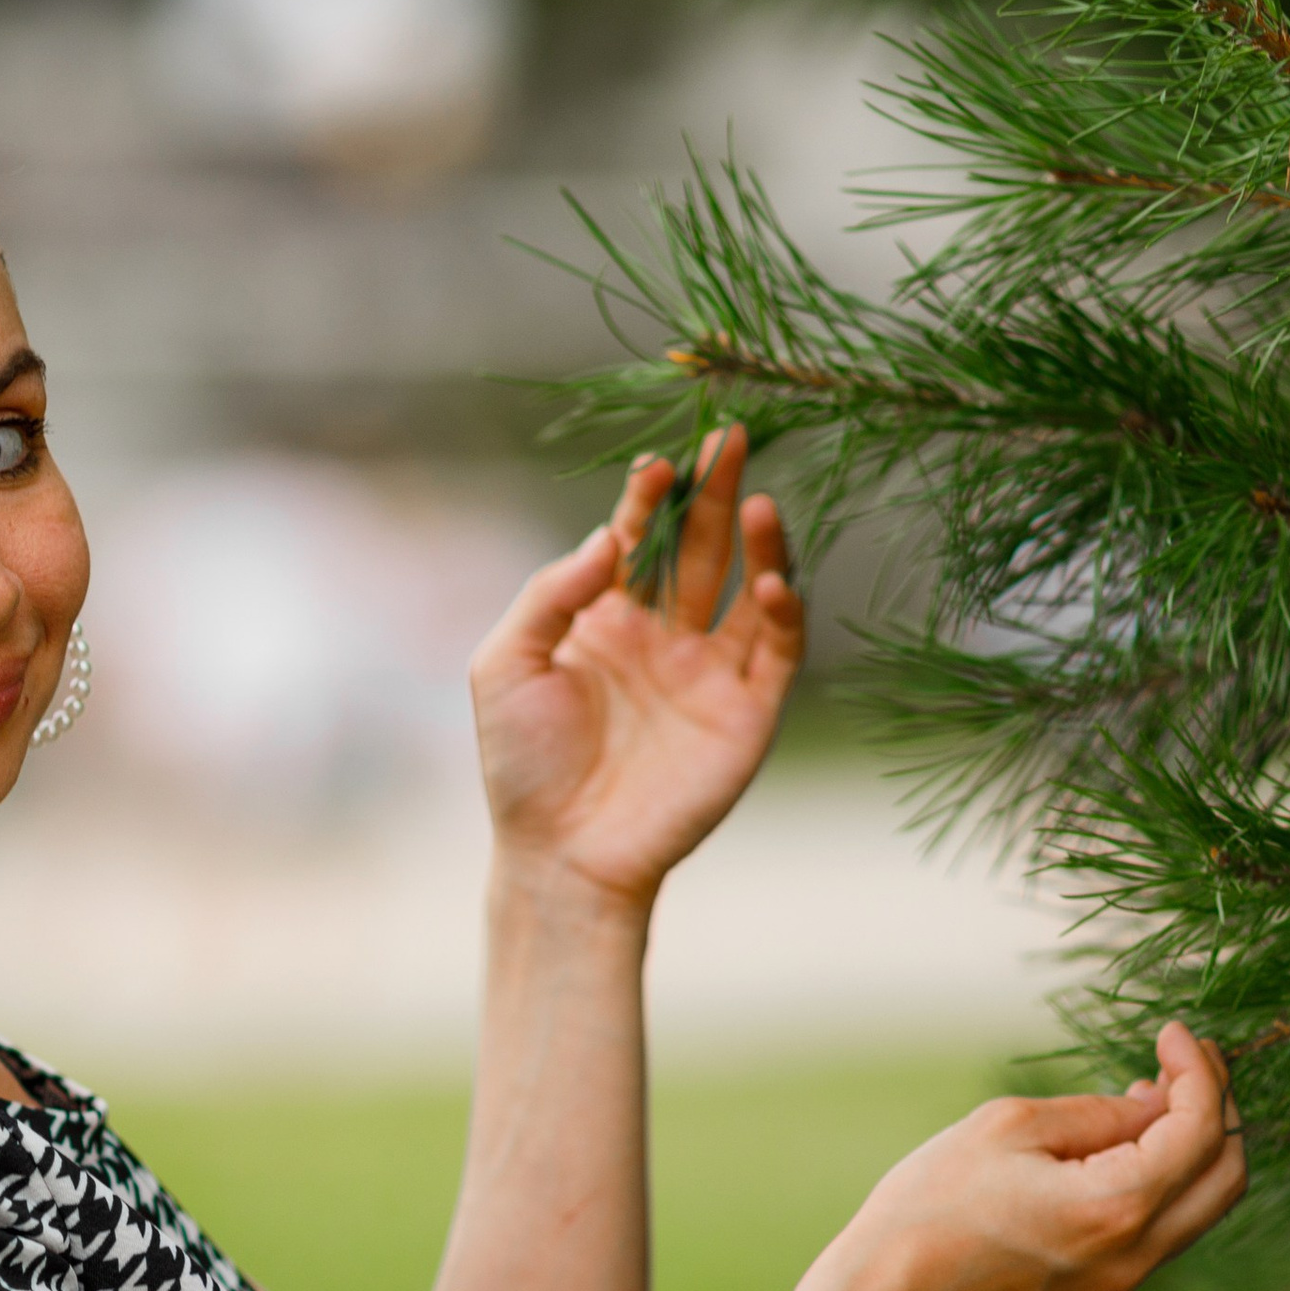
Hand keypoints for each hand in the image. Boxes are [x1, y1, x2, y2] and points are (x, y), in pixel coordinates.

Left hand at [471, 427, 803, 909]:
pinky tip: (772, 580)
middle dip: (717, 493)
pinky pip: (777, 650)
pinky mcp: (746, 711)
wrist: (561, 852)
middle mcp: (663, 635)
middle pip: (702, 548)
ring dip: (762, 543)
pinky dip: (783, 612)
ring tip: (761, 500)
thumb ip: (550, 594)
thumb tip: (606, 539)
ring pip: (750, 589)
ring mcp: (708, 671)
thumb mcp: (506, 664)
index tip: (657, 463)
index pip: (638, 540)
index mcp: (605, 618)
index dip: (651, 499)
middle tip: (732, 438)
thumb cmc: (521, 763)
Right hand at [830, 1022, 1246, 1290]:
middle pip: (1226, 1177)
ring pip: (1200, 1207)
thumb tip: (1153, 1104)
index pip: (1200, 1130)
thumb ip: (1094, 1114)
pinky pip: (1163, 1228)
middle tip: (1186, 1059)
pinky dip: (1166, 1179)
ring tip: (1152, 1093)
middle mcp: (1136, 1254)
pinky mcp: (1099, 1290)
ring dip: (1195, 1145)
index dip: (1199, 1071)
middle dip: (1218, 1107)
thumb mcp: (1007, 1128)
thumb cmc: (931, 1208)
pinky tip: (1123, 1145)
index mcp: (1117, 1207)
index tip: (1173, 1031)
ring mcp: (1122, 1281)